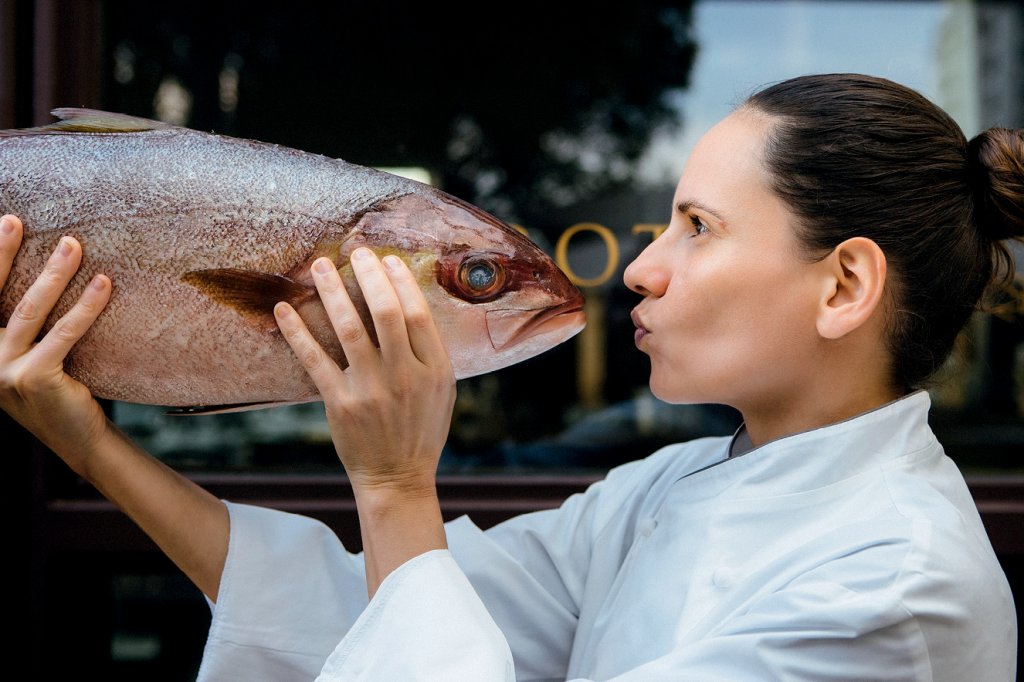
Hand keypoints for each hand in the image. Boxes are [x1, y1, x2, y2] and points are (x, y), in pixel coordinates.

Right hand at [0, 215, 112, 470]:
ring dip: (52, 274)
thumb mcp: (31, 353)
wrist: (79, 437)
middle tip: (16, 221)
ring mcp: (4, 372)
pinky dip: (86, 306)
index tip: (0, 223)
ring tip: (72, 244)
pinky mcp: (34, 379)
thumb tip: (49, 268)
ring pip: (29, 311)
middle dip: (3, 254)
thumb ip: (24, 323)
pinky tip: (105, 284)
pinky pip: (64, 334)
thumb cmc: (60, 386)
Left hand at [274, 247, 455, 493]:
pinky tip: (284, 310)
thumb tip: (411, 304)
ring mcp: (371, 390)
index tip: (387, 260)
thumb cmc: (421, 431)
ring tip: (320, 266)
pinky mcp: (340, 404)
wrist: (398, 479)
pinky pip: (315, 361)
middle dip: (369, 277)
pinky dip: (297, 333)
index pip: (417, 314)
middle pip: (386, 313)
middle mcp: (404, 376)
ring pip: (349, 329)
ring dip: (332, 293)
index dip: (401, 282)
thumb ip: (429, 352)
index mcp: (433, 370)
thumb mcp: (441, 392)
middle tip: (356, 253)